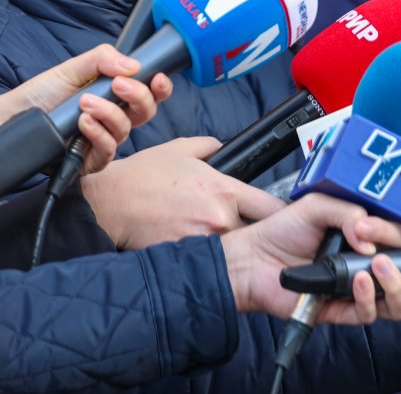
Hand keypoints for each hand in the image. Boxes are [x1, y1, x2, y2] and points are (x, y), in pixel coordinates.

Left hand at [0, 44, 171, 173]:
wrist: (12, 116)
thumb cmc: (43, 93)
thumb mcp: (73, 68)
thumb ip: (103, 59)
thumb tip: (134, 65)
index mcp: (118, 95)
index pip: (151, 93)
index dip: (161, 87)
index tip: (157, 77)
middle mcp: (115, 117)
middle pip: (147, 111)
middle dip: (138, 96)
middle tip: (118, 84)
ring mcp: (104, 139)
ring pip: (126, 129)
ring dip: (109, 113)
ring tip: (85, 103)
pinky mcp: (91, 159)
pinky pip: (108, 149)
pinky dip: (98, 133)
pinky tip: (83, 122)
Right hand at [81, 136, 282, 248]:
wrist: (107, 202)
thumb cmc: (143, 175)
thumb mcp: (182, 149)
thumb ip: (213, 147)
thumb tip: (227, 148)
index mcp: (224, 190)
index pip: (271, 207)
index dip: (281, 214)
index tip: (286, 219)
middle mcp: (218, 218)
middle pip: (256, 234)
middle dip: (256, 235)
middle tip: (256, 237)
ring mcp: (201, 241)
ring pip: (231, 251)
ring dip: (231, 249)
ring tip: (222, 245)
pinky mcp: (182, 258)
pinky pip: (204, 261)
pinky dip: (205, 258)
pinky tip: (197, 253)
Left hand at [222, 193, 400, 323]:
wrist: (252, 259)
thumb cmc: (282, 230)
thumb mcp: (319, 206)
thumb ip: (351, 212)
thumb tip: (373, 240)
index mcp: (370, 239)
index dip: (396, 234)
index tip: (370, 228)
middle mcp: (369, 266)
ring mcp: (358, 291)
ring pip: (399, 303)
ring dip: (398, 287)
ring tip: (378, 268)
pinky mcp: (342, 312)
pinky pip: (368, 315)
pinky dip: (368, 300)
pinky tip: (357, 281)